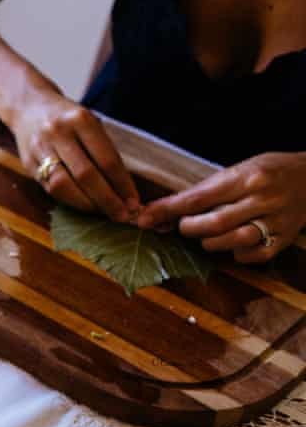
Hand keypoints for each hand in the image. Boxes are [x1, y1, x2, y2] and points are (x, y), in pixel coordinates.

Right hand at [9, 91, 140, 221]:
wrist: (29, 107)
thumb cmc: (68, 119)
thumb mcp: (89, 124)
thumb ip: (103, 151)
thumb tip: (123, 189)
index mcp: (81, 120)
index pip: (106, 159)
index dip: (122, 185)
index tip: (134, 202)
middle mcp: (59, 133)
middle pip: (86, 175)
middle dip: (107, 200)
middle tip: (123, 216)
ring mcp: (40, 149)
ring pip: (64, 185)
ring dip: (86, 204)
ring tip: (103, 213)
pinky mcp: (28, 163)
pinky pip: (50, 188)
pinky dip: (70, 200)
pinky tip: (84, 205)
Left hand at [137, 153, 305, 263]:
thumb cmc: (267, 172)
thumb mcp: (238, 170)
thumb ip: (204, 191)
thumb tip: (160, 211)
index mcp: (247, 177)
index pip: (198, 197)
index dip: (167, 210)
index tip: (143, 219)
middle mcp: (263, 198)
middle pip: (214, 223)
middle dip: (190, 228)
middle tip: (185, 226)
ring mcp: (276, 221)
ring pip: (231, 242)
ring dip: (209, 242)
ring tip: (210, 233)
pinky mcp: (283, 239)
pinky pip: (250, 255)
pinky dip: (235, 252)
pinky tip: (234, 241)